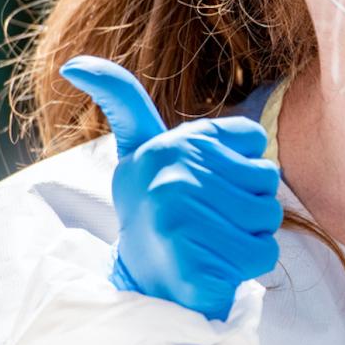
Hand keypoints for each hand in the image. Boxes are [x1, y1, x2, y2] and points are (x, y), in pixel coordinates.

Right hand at [61, 56, 282, 320]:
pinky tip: (211, 267)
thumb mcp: (138, 147)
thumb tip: (75, 64)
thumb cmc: (155, 208)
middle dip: (249, 207)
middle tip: (208, 221)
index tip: (202, 185)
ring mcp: (180, 219)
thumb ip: (123, 101)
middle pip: (268, 182)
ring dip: (249, 236)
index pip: (255, 141)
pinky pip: (262, 255)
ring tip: (210, 242)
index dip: (243, 169)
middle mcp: (172, 175)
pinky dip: (245, 268)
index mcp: (171, 144)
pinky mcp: (193, 262)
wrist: (139, 280)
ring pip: (269, 219)